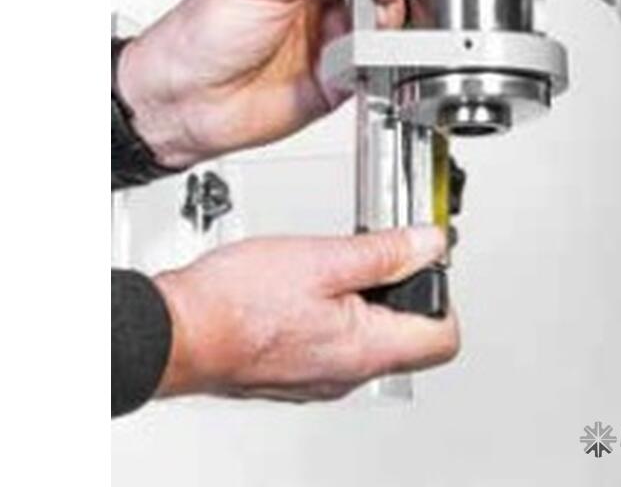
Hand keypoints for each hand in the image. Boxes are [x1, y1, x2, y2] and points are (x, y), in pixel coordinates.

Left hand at [118, 0, 405, 167]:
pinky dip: (376, 57)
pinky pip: (370, 65)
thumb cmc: (200, 35)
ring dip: (388, 12)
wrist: (184, 100)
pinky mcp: (334, 79)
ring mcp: (326, 40)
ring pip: (379, 21)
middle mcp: (314, 1)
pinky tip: (364, 48)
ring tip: (376, 11)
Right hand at [153, 226, 458, 401]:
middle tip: (381, 253)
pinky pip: (335, 343)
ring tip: (336, 264)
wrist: (177, 331)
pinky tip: (307, 286)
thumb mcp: (322, 258)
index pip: (443, 337)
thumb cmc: (235, 303)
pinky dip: (334, 312)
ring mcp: (321, 376)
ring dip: (365, 298)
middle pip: (409, 338)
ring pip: (369, 338)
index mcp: (365, 348)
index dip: (442, 292)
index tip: (424, 260)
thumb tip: (430, 244)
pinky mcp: (297, 371)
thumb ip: (384, 252)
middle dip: (403, 290)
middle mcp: (348, 372)